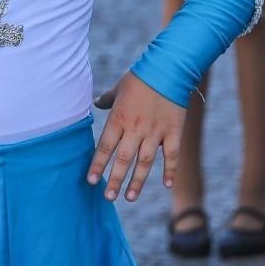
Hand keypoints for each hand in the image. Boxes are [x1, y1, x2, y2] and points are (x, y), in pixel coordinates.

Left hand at [87, 72, 183, 202]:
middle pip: (124, 159)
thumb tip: (96, 103)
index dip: (98, 164)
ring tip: (130, 197)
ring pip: (145, 162)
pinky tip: (166, 185)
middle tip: (108, 197)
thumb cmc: (140, 77)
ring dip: (138, 181)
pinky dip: (170, 171)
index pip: (106, 146)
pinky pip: (172, 155)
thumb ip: (107, 99)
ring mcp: (156, 132)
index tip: (91, 181)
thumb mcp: (119, 88)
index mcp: (120, 118)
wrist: (168, 68)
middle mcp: (136, 128)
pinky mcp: (173, 131)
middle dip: (115, 180)